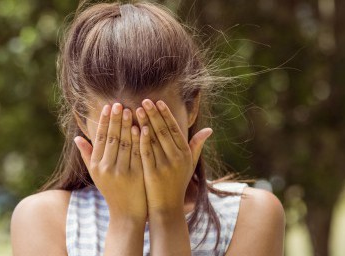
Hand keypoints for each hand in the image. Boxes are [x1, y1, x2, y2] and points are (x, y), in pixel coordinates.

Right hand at [74, 103, 146, 220]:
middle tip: (120, 104)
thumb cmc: (111, 191)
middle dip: (116, 120)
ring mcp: (122, 172)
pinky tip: (140, 127)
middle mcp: (107, 168)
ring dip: (128, 126)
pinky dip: (139, 140)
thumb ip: (87, 155)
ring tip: (131, 110)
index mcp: (97, 165)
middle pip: (113, 138)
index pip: (101, 138)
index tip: (109, 107)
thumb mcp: (96, 175)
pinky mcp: (136, 176)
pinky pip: (138, 153)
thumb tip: (77, 138)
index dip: (105, 121)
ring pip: (125, 144)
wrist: (126, 214)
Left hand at [135, 99, 211, 214]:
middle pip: (164, 131)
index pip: (175, 129)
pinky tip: (135, 128)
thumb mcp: (189, 164)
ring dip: (146, 122)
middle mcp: (177, 158)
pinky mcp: (153, 173)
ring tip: (137, 109)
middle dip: (154, 114)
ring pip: (154, 139)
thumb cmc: (177, 184)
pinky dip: (141, 139)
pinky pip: (146, 152)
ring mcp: (165, 165)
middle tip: (144, 100)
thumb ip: (197, 146)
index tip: (157, 101)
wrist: (167, 207)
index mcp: (185, 154)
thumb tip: (209, 129)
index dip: (166, 114)